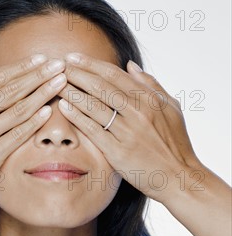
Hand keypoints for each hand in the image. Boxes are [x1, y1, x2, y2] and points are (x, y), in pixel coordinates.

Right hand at [0, 54, 66, 203]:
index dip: (22, 67)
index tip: (41, 58)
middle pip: (11, 90)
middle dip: (38, 75)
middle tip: (59, 64)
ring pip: (18, 110)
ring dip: (42, 94)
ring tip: (60, 82)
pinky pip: (16, 136)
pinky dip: (33, 122)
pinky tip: (47, 111)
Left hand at [56, 52, 201, 202]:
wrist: (180, 177)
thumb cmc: (175, 143)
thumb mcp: (171, 108)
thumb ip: (151, 84)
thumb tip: (130, 65)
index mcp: (150, 99)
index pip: (114, 75)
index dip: (90, 64)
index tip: (73, 57)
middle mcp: (138, 112)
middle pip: (100, 86)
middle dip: (77, 74)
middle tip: (59, 66)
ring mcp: (127, 131)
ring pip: (93, 105)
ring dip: (72, 92)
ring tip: (56, 84)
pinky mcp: (118, 151)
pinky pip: (92, 129)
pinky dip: (76, 116)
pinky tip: (63, 106)